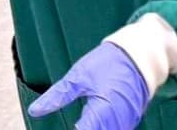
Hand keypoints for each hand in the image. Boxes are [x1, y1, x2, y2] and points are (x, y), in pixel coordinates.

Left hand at [28, 43, 148, 129]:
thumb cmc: (109, 62)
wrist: (141, 55)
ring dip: (90, 128)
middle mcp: (115, 124)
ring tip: (77, 122)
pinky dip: (100, 128)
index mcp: (102, 112)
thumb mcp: (80, 75)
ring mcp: (124, 125)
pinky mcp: (128, 124)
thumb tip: (34, 110)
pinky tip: (88, 123)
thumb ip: (58, 95)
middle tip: (70, 123)